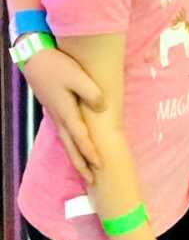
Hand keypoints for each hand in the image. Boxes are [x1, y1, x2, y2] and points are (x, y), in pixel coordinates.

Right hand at [23, 47, 104, 181]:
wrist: (35, 59)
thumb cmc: (57, 66)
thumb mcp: (76, 76)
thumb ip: (90, 92)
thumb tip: (102, 108)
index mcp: (66, 111)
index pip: (80, 137)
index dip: (91, 152)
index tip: (100, 165)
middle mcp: (59, 118)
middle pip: (71, 146)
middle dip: (82, 164)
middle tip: (92, 180)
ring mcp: (55, 115)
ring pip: (66, 142)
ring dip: (75, 157)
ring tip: (85, 170)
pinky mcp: (54, 109)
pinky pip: (63, 134)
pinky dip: (70, 145)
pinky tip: (74, 148)